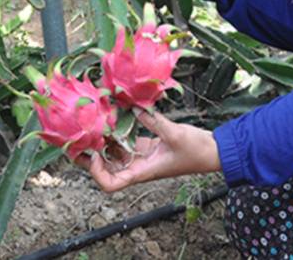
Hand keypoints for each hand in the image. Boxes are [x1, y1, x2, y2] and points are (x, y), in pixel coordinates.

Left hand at [77, 110, 220, 192]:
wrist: (213, 151)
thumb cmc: (196, 150)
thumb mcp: (174, 134)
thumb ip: (153, 120)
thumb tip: (133, 107)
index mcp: (141, 172)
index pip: (110, 184)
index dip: (96, 172)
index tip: (94, 152)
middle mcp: (137, 167)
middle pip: (105, 169)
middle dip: (90, 156)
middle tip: (78, 137)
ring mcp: (141, 157)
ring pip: (113, 154)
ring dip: (102, 141)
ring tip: (92, 122)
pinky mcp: (146, 146)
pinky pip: (125, 141)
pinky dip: (117, 132)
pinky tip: (113, 115)